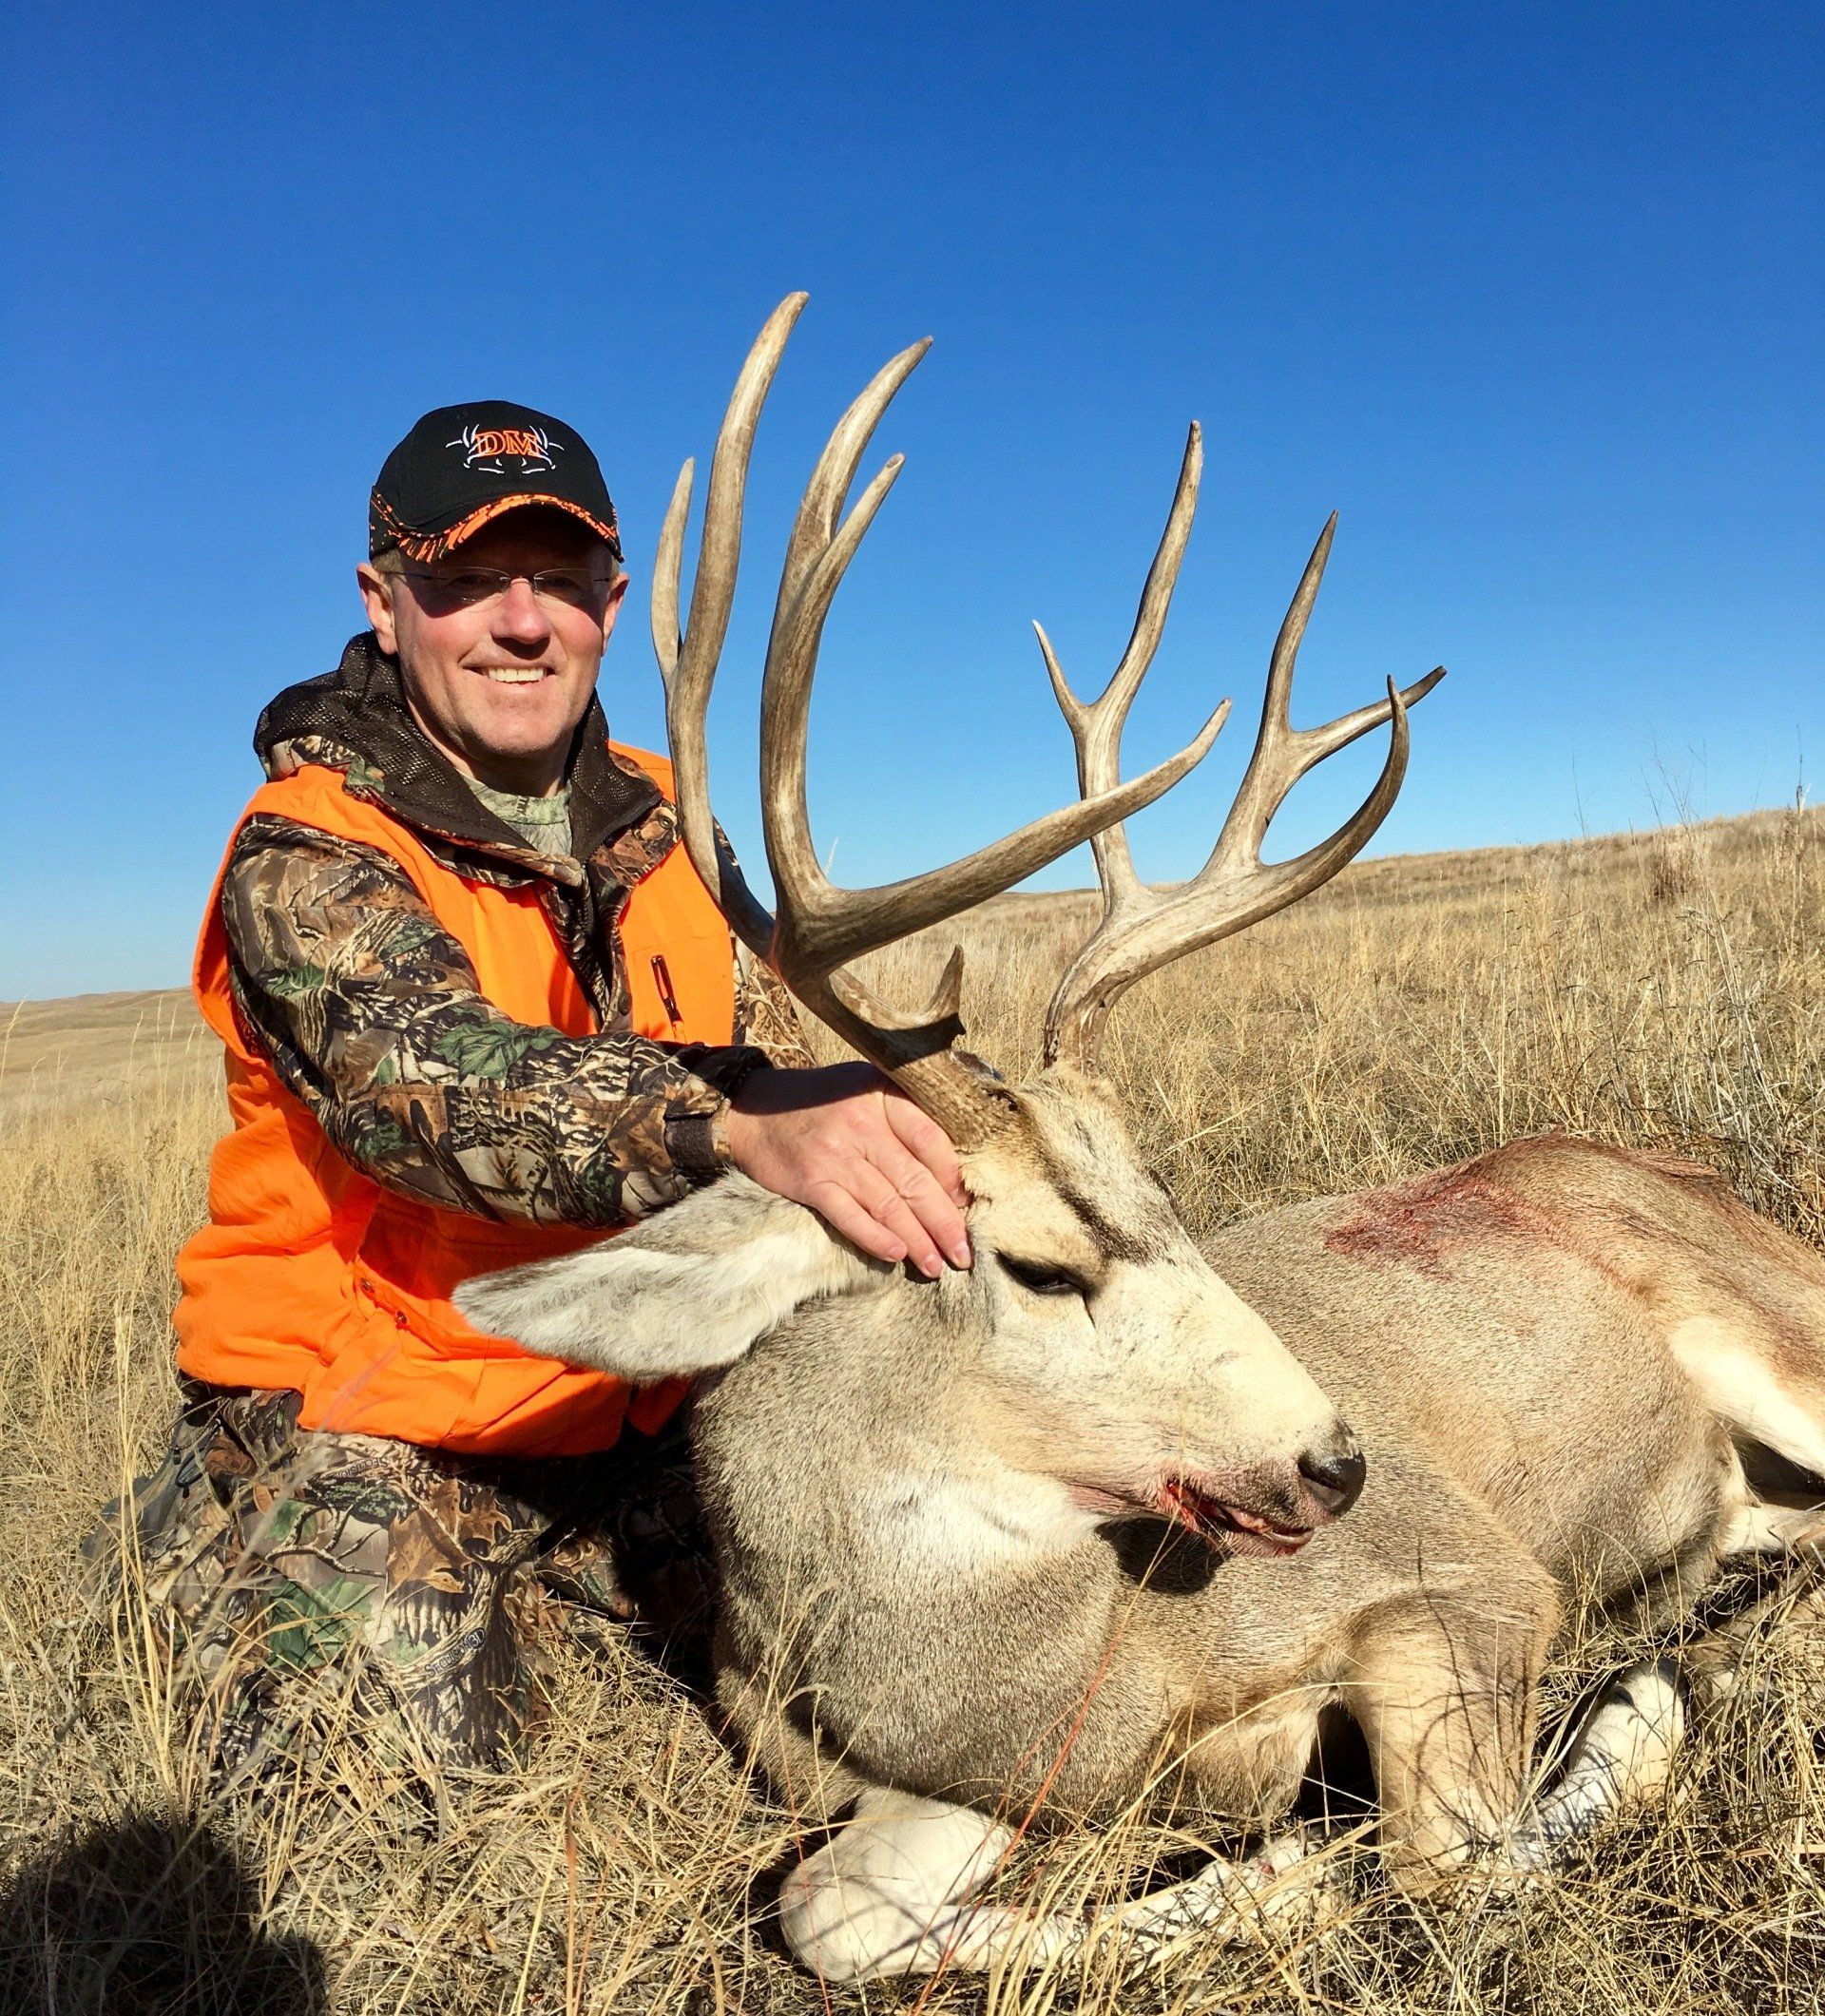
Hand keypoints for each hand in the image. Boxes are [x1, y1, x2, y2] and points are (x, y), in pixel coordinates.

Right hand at [721, 1063, 971, 1275]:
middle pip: (916, 1180)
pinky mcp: (812, 1181)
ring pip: (889, 1204)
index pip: (932, 1140)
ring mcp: (836, 1154)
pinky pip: (851, 1217)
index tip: (968, 1206)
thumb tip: (950, 1177)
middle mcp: (862, 1123)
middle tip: (964, 1253)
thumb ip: (906, 1119)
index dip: (954, 1179)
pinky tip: (896, 1255)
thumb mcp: (867, 1089)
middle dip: (945, 1223)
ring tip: (936, 1265)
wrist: (754, 1109)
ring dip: (917, 1241)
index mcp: (883, 1094)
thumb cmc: (823, 1102)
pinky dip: (875, 1238)